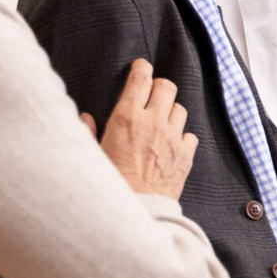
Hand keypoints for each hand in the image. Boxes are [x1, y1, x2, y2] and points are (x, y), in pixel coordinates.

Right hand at [84, 59, 197, 199]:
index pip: (140, 78)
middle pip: (166, 86)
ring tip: (160, 123)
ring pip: (180, 108)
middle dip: (159, 87)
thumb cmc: (110, 182)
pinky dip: (182, 136)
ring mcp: (173, 137)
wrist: (136, 210)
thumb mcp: (93, 153)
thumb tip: (85, 118)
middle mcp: (153, 122)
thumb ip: (88, 131)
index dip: (142, 68)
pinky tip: (171, 144)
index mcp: (126, 117)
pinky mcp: (186, 154)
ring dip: (170, 112)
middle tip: (151, 95)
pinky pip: (190, 134)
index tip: (141, 67)